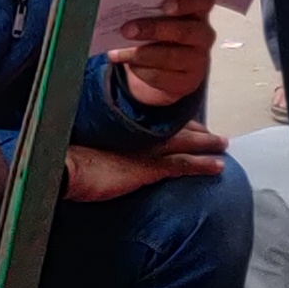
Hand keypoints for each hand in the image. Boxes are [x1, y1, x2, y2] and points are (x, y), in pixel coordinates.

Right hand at [68, 132, 229, 205]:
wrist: (65, 166)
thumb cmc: (67, 153)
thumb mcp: (86, 141)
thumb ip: (101, 140)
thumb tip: (103, 146)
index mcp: (126, 124)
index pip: (158, 120)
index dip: (176, 121)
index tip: (190, 121)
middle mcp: (140, 132)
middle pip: (176, 127)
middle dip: (197, 130)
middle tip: (215, 133)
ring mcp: (147, 149)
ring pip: (185, 142)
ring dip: (207, 143)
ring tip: (223, 144)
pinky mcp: (149, 168)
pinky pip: (183, 165)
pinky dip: (202, 165)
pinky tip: (218, 167)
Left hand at [114, 0, 219, 114]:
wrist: (163, 70)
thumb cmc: (158, 34)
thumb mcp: (157, 18)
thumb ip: (149, 11)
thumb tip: (123, 10)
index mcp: (198, 11)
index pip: (203, 0)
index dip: (186, 1)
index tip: (165, 7)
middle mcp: (203, 35)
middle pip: (184, 31)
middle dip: (153, 30)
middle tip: (127, 30)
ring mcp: (199, 60)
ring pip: (171, 57)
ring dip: (141, 54)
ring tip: (118, 52)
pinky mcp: (188, 82)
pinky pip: (163, 77)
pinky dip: (141, 71)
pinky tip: (130, 65)